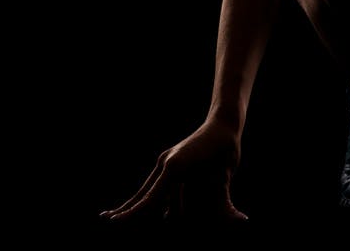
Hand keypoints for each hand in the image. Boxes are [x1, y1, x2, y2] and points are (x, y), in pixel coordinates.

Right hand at [101, 119, 247, 222]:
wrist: (223, 126)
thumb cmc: (226, 152)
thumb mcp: (225, 176)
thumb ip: (226, 202)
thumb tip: (243, 223)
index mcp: (175, 167)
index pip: (152, 197)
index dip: (135, 212)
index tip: (116, 222)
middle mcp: (166, 164)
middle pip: (144, 194)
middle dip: (127, 211)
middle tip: (106, 220)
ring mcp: (166, 162)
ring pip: (144, 189)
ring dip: (130, 204)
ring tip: (108, 215)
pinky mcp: (169, 161)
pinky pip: (153, 183)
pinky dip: (142, 195)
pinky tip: (131, 203)